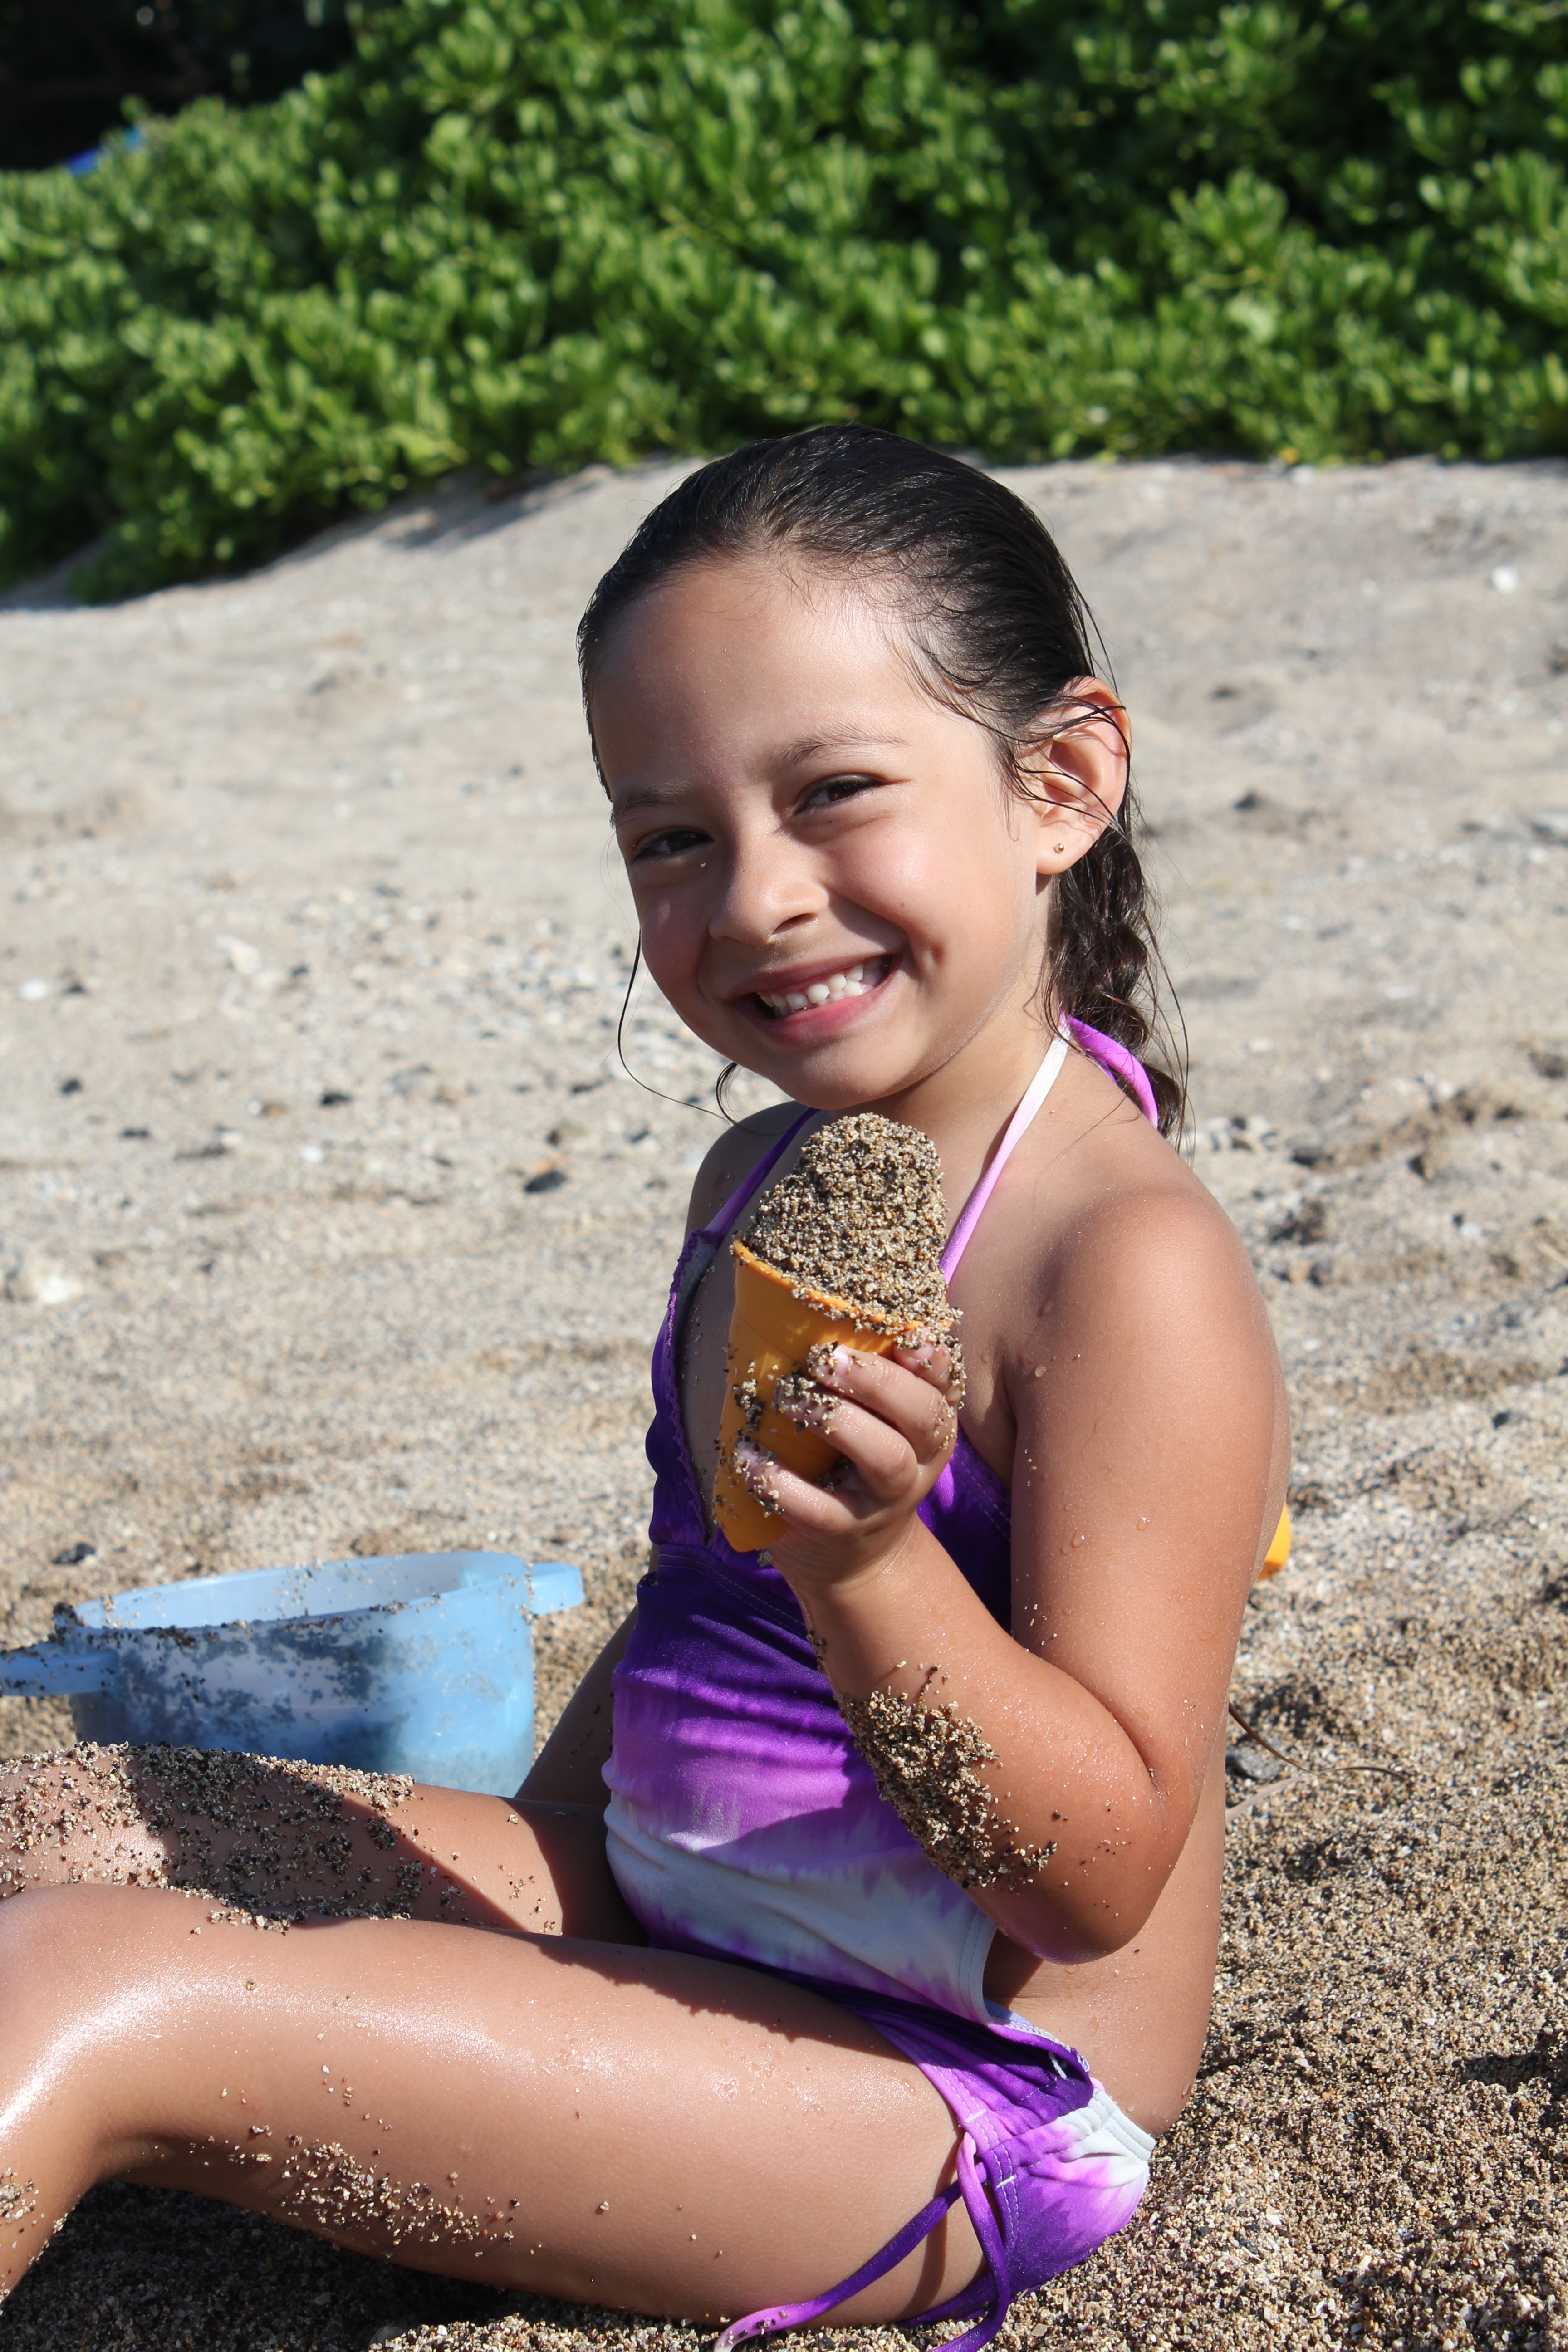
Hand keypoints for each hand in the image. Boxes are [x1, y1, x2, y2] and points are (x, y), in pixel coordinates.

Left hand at [733, 1339, 963, 1590]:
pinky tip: (746, 1457)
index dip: (931, 1357)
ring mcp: (886, 1499)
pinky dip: (780, 1481)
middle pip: (923, 1415)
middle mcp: (919, 1459)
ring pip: (884, 1457)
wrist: (853, 1559)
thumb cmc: (854, 1465)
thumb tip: (799, 1303)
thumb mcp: (873, 1422)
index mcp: (930, 1422)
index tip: (903, 1336)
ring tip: (788, 1396)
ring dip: (836, 1419)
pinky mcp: (845, 1531)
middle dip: (878, 1380)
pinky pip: (819, 1509)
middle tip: (824, 1357)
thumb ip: (861, 1373)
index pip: (945, 1382)